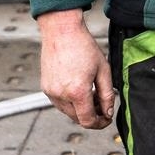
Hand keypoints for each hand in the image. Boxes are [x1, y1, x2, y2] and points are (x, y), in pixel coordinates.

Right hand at [37, 9, 113, 128]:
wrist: (62, 31)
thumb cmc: (84, 47)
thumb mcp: (103, 70)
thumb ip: (107, 95)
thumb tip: (108, 113)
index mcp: (77, 92)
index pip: (88, 121)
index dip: (100, 123)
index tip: (107, 118)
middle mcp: (61, 95)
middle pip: (78, 119)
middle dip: (92, 115)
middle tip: (101, 102)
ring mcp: (51, 92)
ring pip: (68, 112)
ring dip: (80, 109)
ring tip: (90, 92)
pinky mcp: (45, 87)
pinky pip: (60, 103)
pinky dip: (70, 101)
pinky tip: (77, 87)